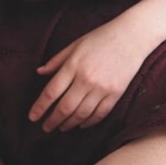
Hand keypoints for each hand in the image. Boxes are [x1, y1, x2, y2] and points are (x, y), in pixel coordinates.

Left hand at [29, 0, 165, 133]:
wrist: (133, 36)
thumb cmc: (102, 37)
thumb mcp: (75, 44)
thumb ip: (57, 60)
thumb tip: (39, 72)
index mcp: (74, 65)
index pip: (51, 92)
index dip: (40, 107)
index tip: (32, 117)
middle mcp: (87, 79)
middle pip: (64, 108)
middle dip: (52, 121)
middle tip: (45, 128)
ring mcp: (102, 88)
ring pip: (81, 114)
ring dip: (68, 124)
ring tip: (61, 128)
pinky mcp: (116, 94)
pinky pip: (100, 114)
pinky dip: (89, 122)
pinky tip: (81, 124)